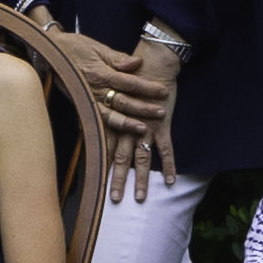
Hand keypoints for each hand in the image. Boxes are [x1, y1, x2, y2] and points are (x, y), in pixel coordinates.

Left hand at [94, 30, 180, 201]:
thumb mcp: (109, 93)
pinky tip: (171, 181)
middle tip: (114, 201)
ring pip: (141, 159)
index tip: (96, 184)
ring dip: (141, 180)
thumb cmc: (129, 75)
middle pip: (120, 159)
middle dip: (117, 181)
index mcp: (113, 120)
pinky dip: (169, 165)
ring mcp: (145, 127)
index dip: (101, 167)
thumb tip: (92, 120)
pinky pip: (166, 149)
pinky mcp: (162, 124)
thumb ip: (102, 106)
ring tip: (139, 198)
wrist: (151, 61)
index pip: (104, 148)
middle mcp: (127, 127)